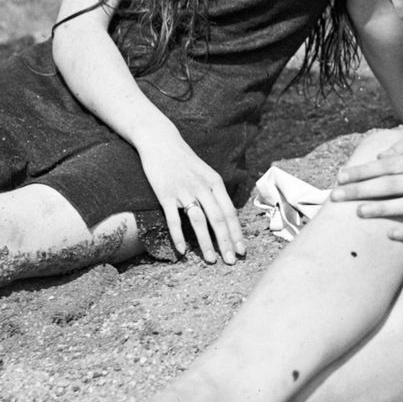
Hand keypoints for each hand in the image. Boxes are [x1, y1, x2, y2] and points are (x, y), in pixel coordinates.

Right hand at [139, 136, 243, 264]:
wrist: (160, 141)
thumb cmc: (184, 160)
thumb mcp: (205, 173)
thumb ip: (215, 193)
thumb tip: (225, 217)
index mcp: (215, 182)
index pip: (230, 212)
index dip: (237, 233)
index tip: (242, 250)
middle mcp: (202, 187)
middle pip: (218, 219)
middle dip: (226, 242)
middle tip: (231, 261)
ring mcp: (183, 190)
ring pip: (198, 221)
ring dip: (206, 243)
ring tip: (211, 260)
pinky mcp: (165, 193)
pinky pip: (173, 218)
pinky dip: (179, 236)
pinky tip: (183, 251)